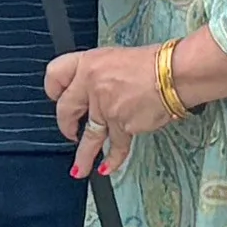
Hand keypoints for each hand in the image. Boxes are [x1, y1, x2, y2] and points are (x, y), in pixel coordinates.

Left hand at [41, 42, 179, 177]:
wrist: (174, 74)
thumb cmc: (155, 63)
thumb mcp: (117, 57)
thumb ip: (99, 73)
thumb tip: (92, 91)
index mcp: (89, 63)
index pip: (55, 74)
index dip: (52, 89)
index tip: (55, 98)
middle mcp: (92, 84)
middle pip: (65, 109)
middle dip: (65, 125)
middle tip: (68, 132)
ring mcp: (105, 107)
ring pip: (89, 136)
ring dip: (83, 156)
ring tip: (79, 168)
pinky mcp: (122, 124)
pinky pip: (115, 146)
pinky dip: (113, 159)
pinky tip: (107, 167)